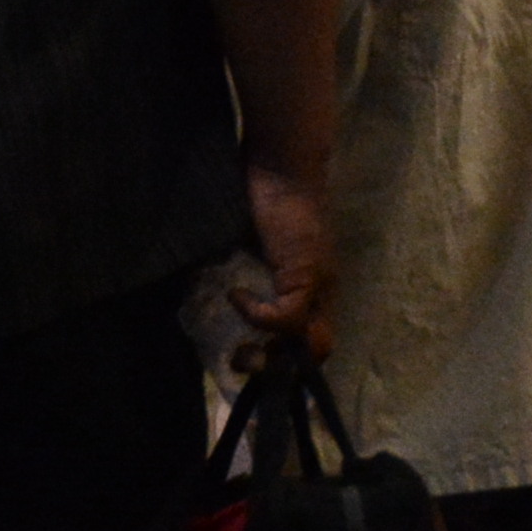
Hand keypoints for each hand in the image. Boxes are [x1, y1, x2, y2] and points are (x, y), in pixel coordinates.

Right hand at [234, 155, 337, 356]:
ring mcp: (318, 285)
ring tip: (240, 349)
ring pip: (311, 343)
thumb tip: (209, 288)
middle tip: (241, 363)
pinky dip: (258, 316)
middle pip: (317, 351)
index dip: (286, 358)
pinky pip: (288, 318)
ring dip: (273, 355)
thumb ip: (243, 265)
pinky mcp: (306, 275)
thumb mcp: (250, 239)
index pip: (312, 339)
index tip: (246, 358)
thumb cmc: (262, 191)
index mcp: (311, 285)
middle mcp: (322, 291)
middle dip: (280, 370)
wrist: (281, 160)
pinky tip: (235, 295)